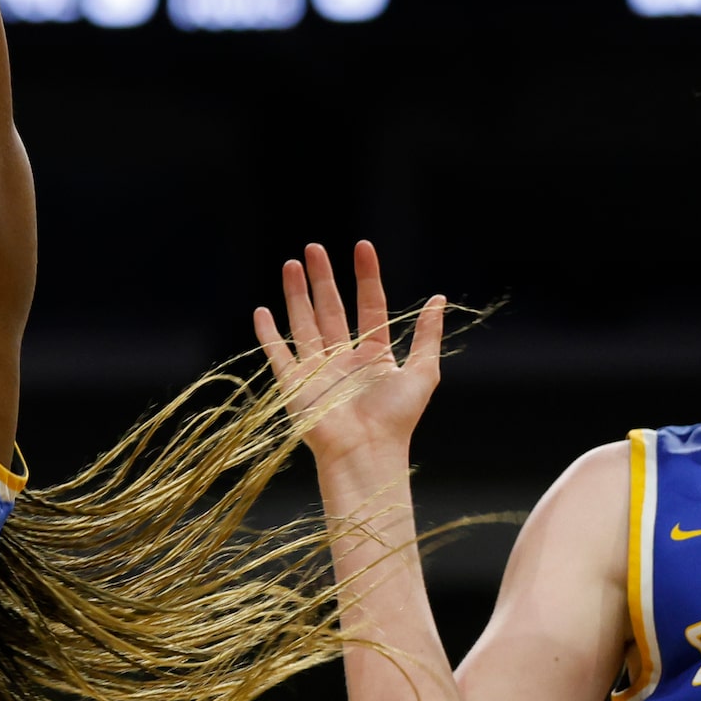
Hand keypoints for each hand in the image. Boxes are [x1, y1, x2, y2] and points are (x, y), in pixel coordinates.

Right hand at [254, 241, 445, 466]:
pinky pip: (278, 354)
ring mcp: (317, 370)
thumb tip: (439, 300)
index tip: (362, 247)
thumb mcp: (422, 373)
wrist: (365, 452)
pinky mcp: (294, 384)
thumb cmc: (396, 419)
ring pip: (304, 323)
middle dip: (323, 278)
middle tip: (314, 248)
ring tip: (291, 264)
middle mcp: (343, 359)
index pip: (369, 305)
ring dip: (296, 294)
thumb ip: (427, 336)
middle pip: (331, 309)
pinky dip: (268, 334)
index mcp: (373, 355)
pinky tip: (261, 311)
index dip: (366, 276)